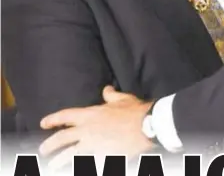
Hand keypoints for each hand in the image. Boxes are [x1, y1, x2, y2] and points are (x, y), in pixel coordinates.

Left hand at [39, 86, 153, 169]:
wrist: (145, 126)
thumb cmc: (134, 111)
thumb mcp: (122, 99)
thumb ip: (111, 95)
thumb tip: (106, 89)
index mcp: (90, 115)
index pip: (66, 116)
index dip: (53, 119)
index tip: (44, 123)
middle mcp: (87, 131)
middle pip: (62, 138)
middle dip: (49, 145)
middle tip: (43, 150)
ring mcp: (92, 146)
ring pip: (69, 156)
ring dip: (58, 161)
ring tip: (52, 166)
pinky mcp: (100, 158)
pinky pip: (86, 165)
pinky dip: (79, 167)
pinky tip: (76, 169)